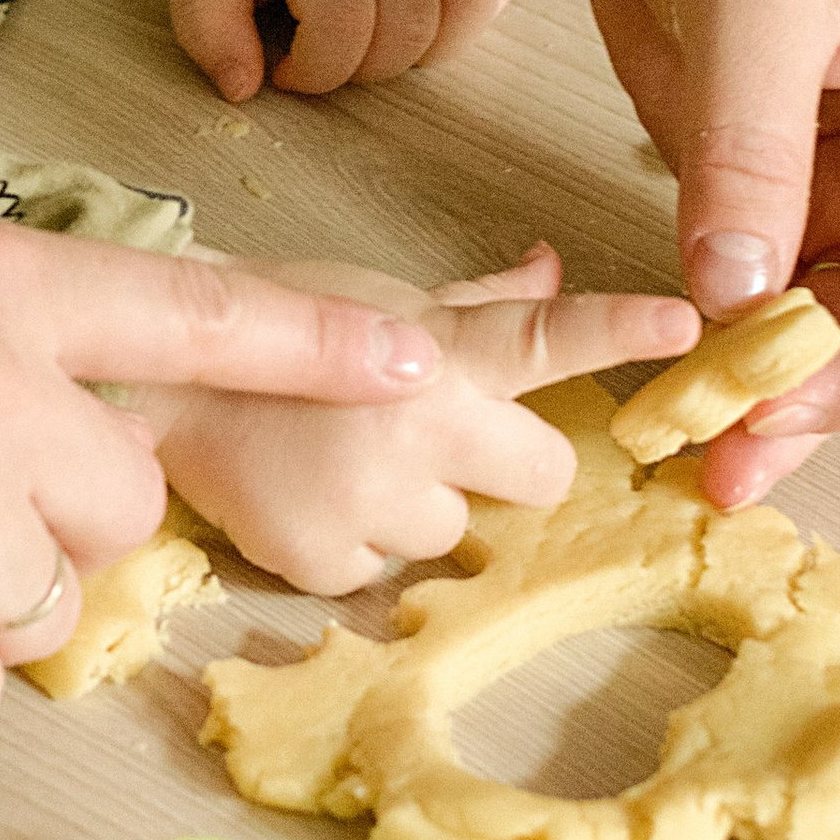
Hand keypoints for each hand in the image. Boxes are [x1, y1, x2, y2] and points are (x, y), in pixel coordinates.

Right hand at [148, 243, 696, 594]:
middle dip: (502, 463)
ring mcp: (372, 498)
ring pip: (454, 532)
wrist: (150, 381)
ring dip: (414, 506)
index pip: (545, 338)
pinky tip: (305, 496)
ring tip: (339, 461)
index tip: (689, 322)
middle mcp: (416, 422)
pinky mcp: (326, 559)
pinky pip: (380, 572)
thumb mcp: (374, 301)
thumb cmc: (271, 332)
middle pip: (541, 476)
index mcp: (435, 351)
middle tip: (432, 438)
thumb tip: (553, 267)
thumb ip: (476, 301)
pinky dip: (351, 545)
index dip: (621, 331)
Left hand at [166, 0, 511, 99]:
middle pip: (404, 34)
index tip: (283, 67)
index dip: (313, 73)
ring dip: (408, 53)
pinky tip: (409, 21)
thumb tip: (242, 89)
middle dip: (356, 69)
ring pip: (456, 18)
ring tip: (360, 37)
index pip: (342, 29)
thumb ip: (206, 24)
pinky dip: (458, 25)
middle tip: (318, 51)